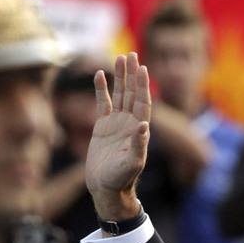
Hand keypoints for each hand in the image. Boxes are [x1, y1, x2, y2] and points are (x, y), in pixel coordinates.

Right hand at [85, 52, 151, 219]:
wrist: (106, 188)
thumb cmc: (121, 179)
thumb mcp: (132, 163)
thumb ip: (138, 145)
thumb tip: (144, 126)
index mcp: (139, 129)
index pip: (143, 102)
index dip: (143, 85)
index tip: (142, 68)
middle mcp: (129, 123)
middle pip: (132, 93)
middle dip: (132, 74)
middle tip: (132, 54)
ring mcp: (116, 124)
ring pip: (119, 95)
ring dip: (120, 77)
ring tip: (120, 58)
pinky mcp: (102, 127)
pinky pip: (102, 104)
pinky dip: (102, 90)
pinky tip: (100, 75)